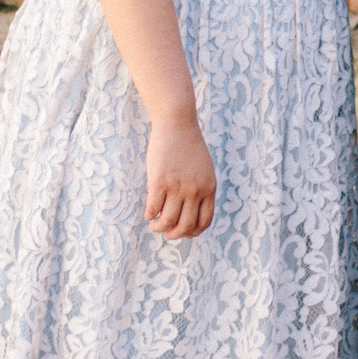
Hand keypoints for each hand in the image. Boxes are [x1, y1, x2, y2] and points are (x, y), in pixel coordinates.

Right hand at [145, 109, 216, 238]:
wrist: (177, 124)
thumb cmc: (189, 146)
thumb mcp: (204, 170)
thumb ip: (201, 189)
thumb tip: (190, 211)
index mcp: (208, 189)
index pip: (204, 222)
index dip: (193, 232)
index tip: (183, 232)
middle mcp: (194, 191)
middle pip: (185, 226)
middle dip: (174, 235)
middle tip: (166, 233)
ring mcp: (177, 187)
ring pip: (167, 221)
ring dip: (159, 227)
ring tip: (154, 224)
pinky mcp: (159, 182)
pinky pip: (153, 208)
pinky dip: (150, 215)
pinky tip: (148, 213)